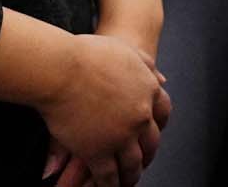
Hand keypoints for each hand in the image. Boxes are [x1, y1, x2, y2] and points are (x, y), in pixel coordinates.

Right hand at [39, 35, 168, 186]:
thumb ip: (145, 66)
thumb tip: (162, 79)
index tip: (152, 134)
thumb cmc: (89, 55)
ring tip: (127, 183)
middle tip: (142, 164)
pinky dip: (110, 185)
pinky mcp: (98, 151)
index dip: (156, 126)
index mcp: (149, 91)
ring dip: (130, 176)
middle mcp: (141, 115)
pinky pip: (108, 175)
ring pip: (132, 163)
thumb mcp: (127, 53)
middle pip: (151, 142)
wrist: (64, 69)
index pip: (162, 113)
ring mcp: (122, 135)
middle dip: (146, 155)